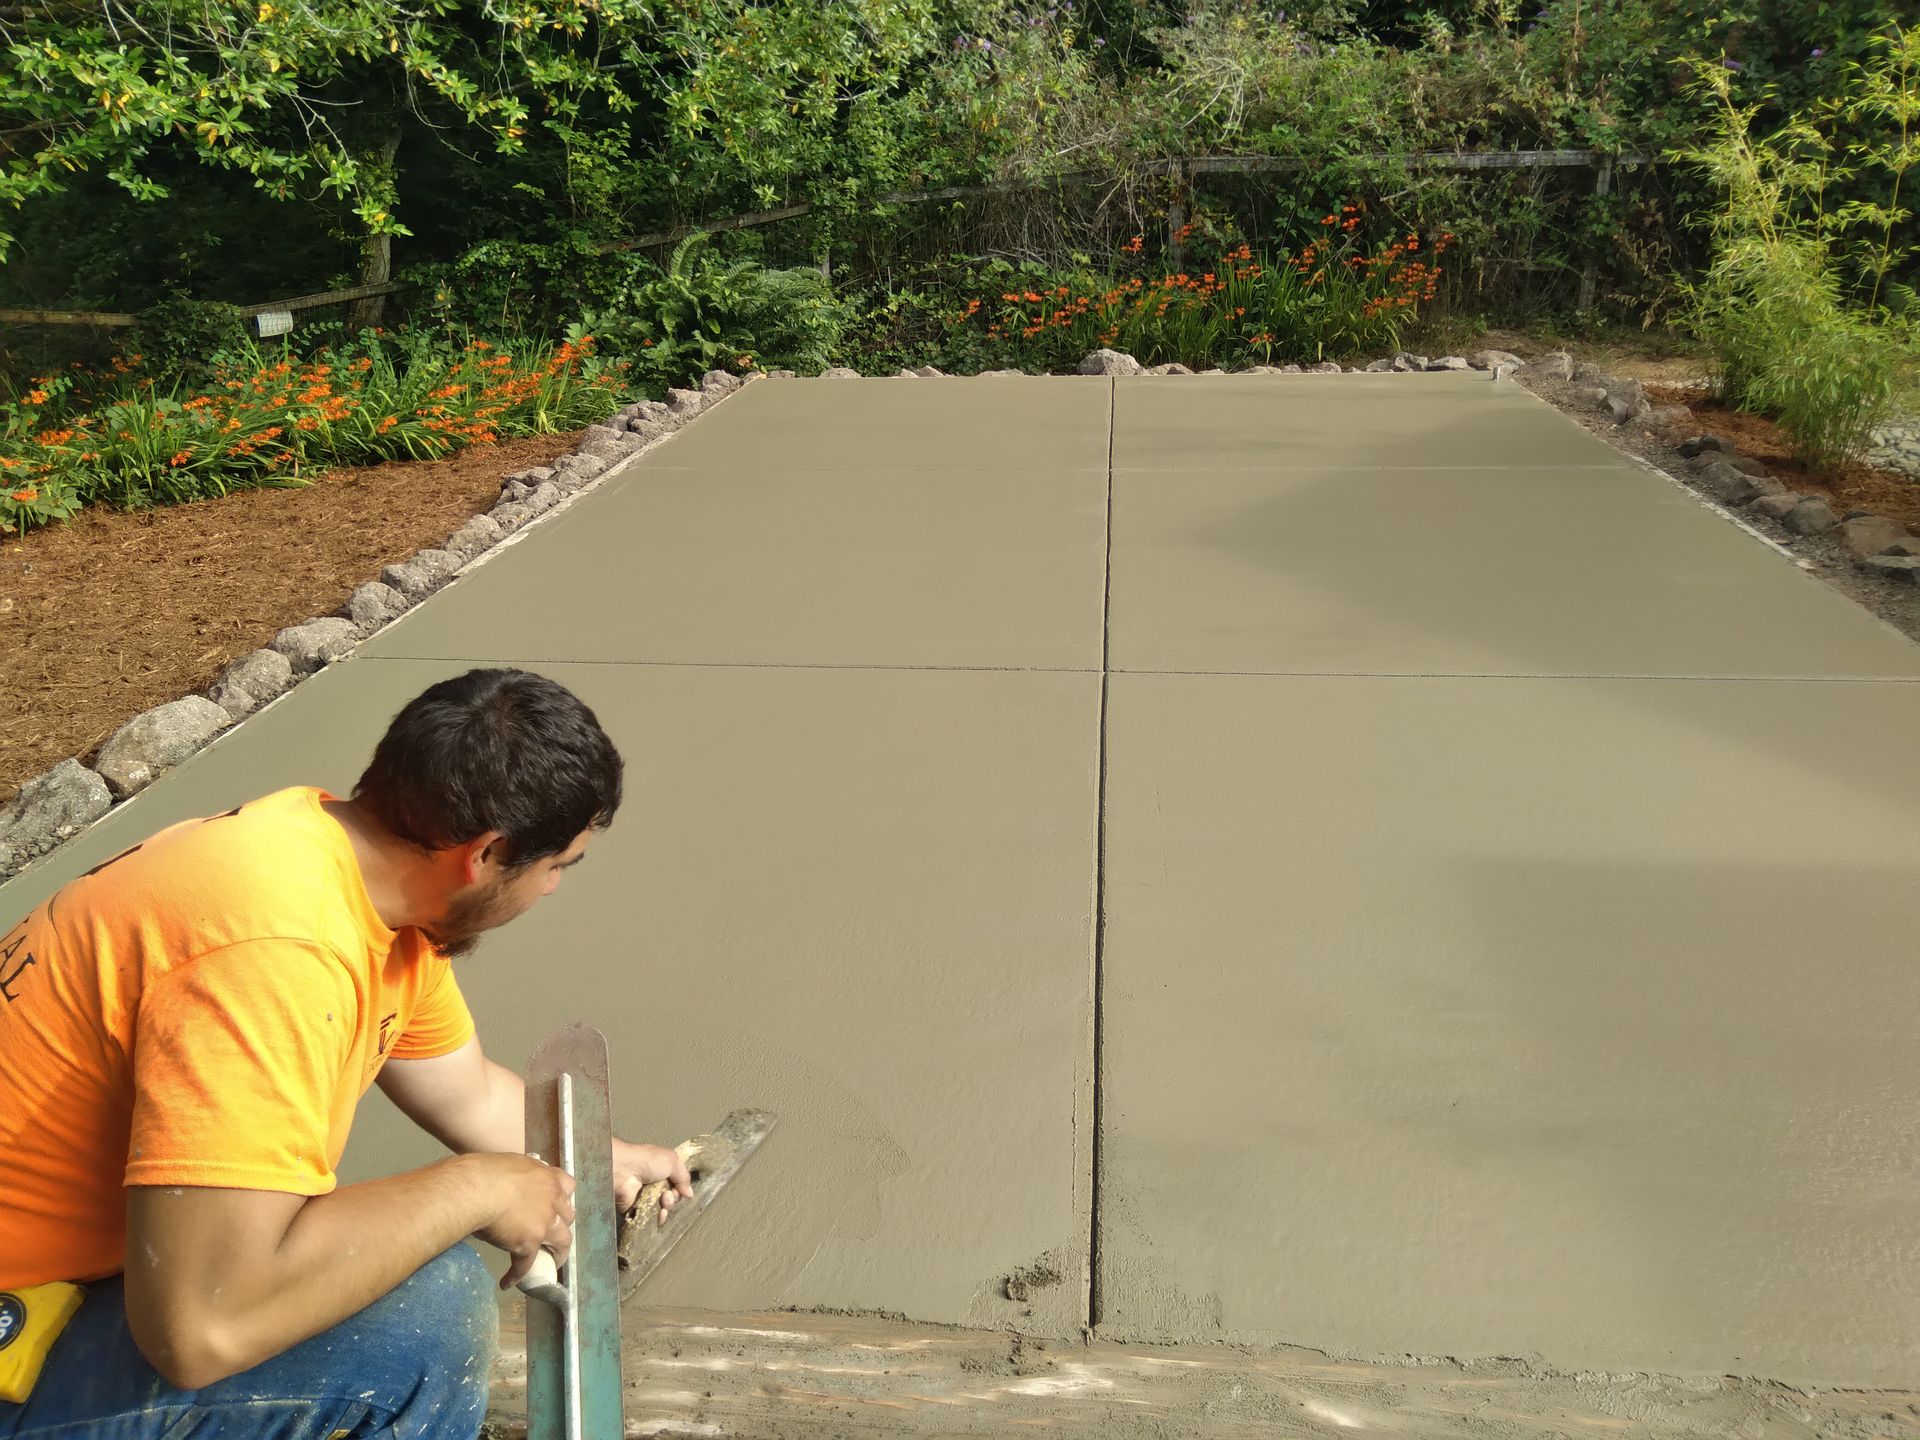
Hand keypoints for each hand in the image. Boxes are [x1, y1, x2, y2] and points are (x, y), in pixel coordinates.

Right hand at [469, 1153, 576, 1288]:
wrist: (476, 1189)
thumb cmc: (485, 1172)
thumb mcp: (510, 1167)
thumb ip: (519, 1179)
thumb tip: (510, 1189)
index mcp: (547, 1178)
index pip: (567, 1186)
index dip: (563, 1197)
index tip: (556, 1204)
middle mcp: (552, 1200)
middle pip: (567, 1216)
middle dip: (561, 1225)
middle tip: (550, 1233)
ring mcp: (544, 1223)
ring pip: (562, 1242)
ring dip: (558, 1254)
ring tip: (550, 1262)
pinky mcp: (530, 1243)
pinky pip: (526, 1264)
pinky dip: (517, 1275)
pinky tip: (507, 1282)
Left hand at [613, 1138, 692, 1225]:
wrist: (623, 1170)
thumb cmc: (644, 1160)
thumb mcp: (672, 1161)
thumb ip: (684, 1177)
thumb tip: (689, 1193)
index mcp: (661, 1169)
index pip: (677, 1184)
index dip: (681, 1188)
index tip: (681, 1188)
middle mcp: (652, 1183)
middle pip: (671, 1198)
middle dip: (673, 1198)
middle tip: (667, 1193)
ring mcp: (644, 1197)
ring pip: (663, 1209)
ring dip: (666, 1207)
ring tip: (662, 1200)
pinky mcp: (635, 1209)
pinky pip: (651, 1219)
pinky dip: (657, 1217)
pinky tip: (658, 1212)